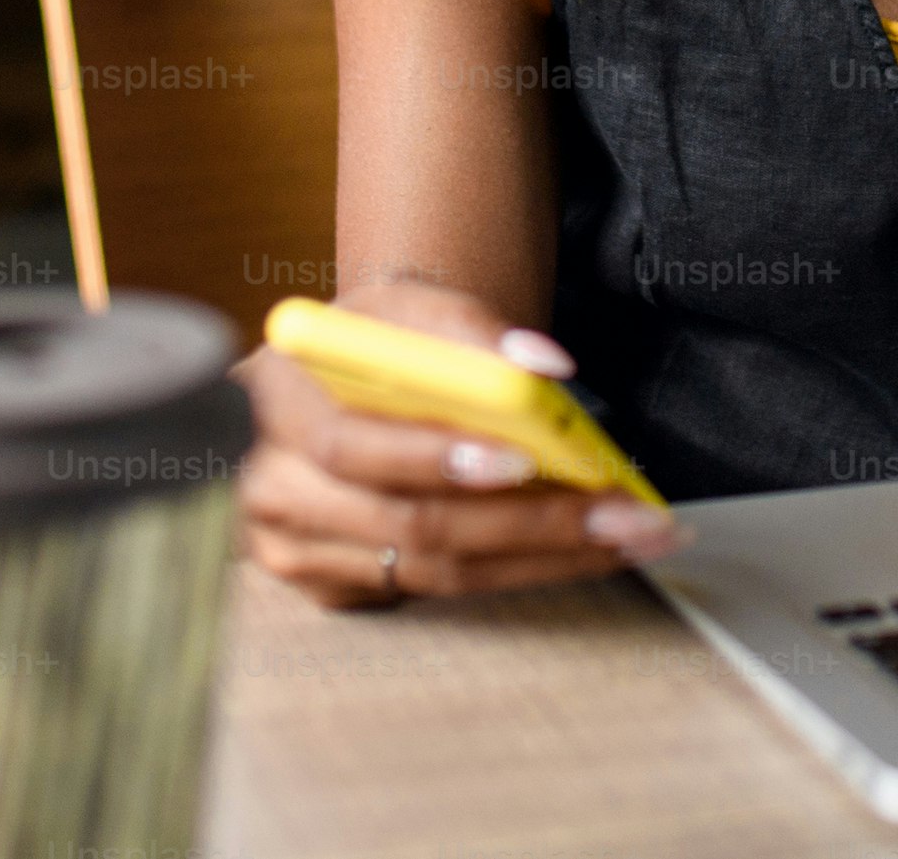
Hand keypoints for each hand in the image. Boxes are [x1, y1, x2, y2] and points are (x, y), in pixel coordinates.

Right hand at [236, 282, 685, 608]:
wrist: (322, 388)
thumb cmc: (362, 346)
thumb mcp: (399, 309)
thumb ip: (470, 330)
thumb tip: (546, 368)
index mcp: (275, 407)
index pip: (352, 447)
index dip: (434, 458)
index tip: (521, 460)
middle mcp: (273, 491)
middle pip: (409, 526)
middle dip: (529, 525)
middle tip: (621, 513)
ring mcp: (296, 552)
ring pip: (433, 572)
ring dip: (541, 559)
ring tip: (625, 536)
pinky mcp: (332, 588)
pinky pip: (433, 588)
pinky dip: (512, 571)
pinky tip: (575, 550)